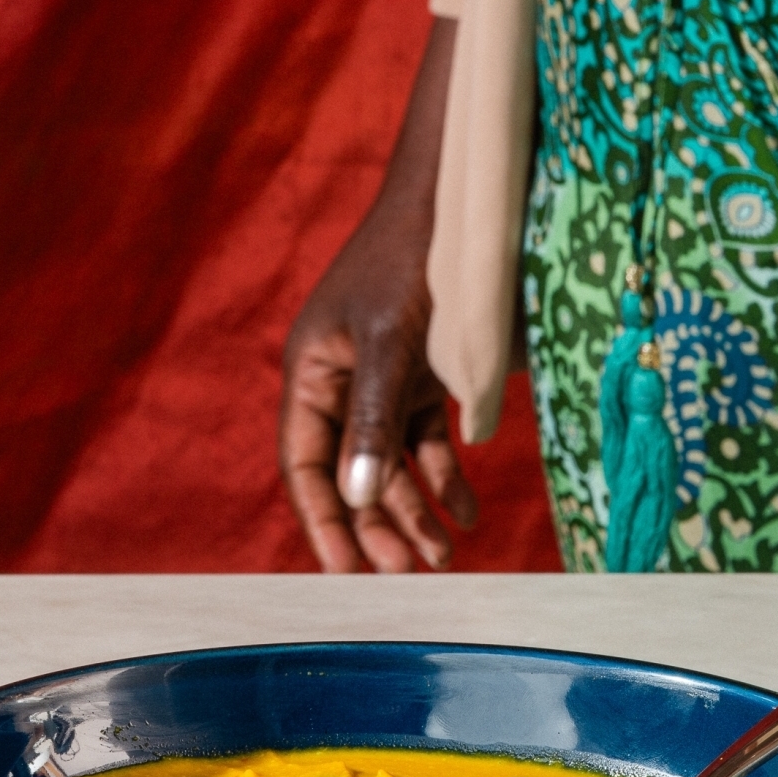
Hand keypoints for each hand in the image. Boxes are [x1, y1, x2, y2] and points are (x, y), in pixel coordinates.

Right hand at [278, 19, 477, 571]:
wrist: (461, 198)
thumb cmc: (411, 261)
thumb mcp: (391, 344)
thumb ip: (374, 422)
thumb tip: (359, 498)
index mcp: (313, 372)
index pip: (307, 465)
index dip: (325, 520)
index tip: (346, 574)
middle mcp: (342, 381)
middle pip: (352, 472)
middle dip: (378, 525)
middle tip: (410, 577)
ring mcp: (384, 377)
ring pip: (393, 462)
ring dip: (416, 509)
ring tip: (447, 557)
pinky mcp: (424, 371)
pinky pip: (427, 439)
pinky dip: (446, 476)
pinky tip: (470, 510)